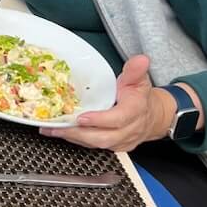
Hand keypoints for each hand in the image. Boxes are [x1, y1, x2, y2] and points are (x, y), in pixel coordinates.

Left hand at [41, 54, 173, 151]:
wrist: (152, 116)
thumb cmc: (140, 97)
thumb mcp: (138, 80)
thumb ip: (135, 70)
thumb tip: (140, 59)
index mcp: (135, 111)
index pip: (118, 119)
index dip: (100, 120)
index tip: (81, 117)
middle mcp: (129, 129)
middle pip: (104, 137)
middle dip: (79, 133)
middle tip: (58, 126)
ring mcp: (122, 141)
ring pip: (97, 144)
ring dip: (73, 137)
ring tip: (53, 129)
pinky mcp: (114, 147)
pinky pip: (94, 146)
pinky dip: (76, 140)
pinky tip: (61, 132)